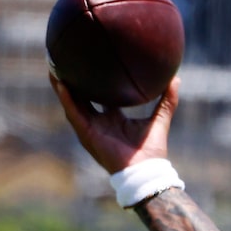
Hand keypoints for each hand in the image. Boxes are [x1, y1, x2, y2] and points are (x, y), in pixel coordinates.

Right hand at [50, 72, 176, 175]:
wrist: (145, 170)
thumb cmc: (152, 150)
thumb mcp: (160, 118)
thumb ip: (167, 100)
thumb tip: (176, 78)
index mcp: (113, 118)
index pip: (99, 95)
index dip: (94, 81)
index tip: (92, 62)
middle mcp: (99, 122)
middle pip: (81, 97)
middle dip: (72, 80)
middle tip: (65, 60)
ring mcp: (90, 128)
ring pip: (71, 103)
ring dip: (62, 86)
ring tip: (53, 67)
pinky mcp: (87, 134)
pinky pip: (73, 113)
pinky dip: (66, 99)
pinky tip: (60, 83)